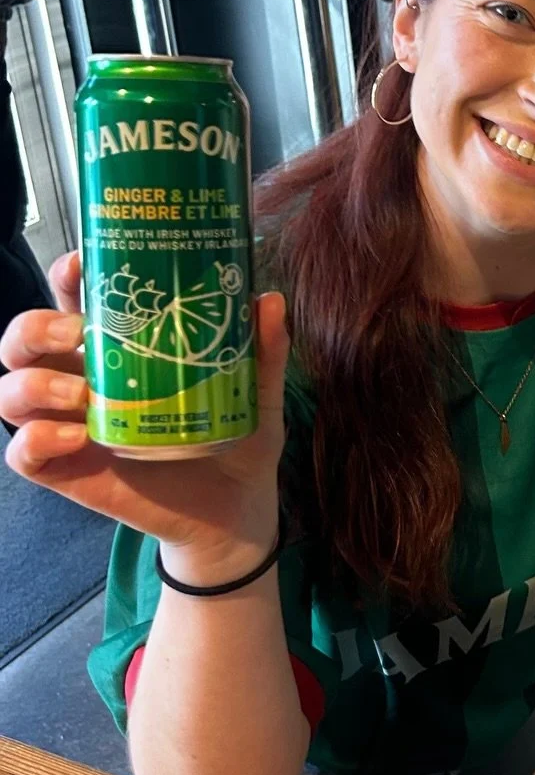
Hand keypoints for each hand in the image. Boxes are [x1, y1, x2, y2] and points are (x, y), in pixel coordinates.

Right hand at [1, 251, 290, 581]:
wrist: (237, 509)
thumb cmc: (235, 440)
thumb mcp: (256, 395)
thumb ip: (261, 352)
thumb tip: (269, 299)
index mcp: (117, 350)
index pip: (72, 302)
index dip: (65, 277)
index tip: (81, 265)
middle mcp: (81, 381)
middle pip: (24, 340)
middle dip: (35, 327)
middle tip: (77, 332)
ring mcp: (68, 425)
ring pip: (12, 392)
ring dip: (33, 384)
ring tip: (80, 394)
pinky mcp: (68, 470)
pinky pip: (23, 452)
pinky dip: (36, 440)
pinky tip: (76, 436)